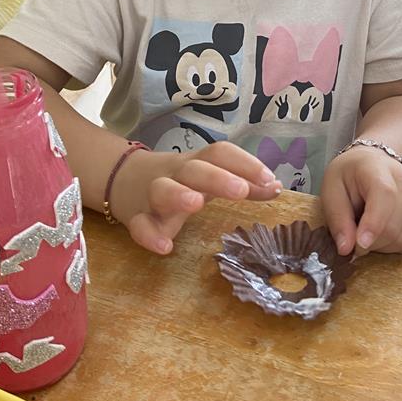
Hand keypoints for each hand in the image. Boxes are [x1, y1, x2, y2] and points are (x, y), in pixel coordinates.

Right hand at [111, 141, 280, 254]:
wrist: (124, 181)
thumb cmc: (181, 181)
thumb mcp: (210, 178)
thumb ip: (244, 184)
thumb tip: (277, 188)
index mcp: (197, 163)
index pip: (220, 153)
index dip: (244, 163)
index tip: (269, 180)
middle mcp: (175, 174)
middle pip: (194, 169)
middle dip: (217, 177)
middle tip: (240, 190)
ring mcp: (153, 195)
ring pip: (161, 190)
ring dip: (178, 194)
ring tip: (195, 203)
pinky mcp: (137, 218)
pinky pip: (139, 225)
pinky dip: (149, 234)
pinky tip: (164, 247)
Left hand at [321, 146, 401, 256]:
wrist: (373, 164)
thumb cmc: (350, 177)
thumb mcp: (331, 191)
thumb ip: (337, 220)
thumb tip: (346, 249)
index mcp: (377, 169)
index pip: (385, 196)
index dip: (374, 224)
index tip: (360, 244)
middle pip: (395, 226)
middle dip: (372, 243)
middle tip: (355, 238)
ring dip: (384, 247)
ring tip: (370, 233)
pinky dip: (397, 246)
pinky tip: (384, 234)